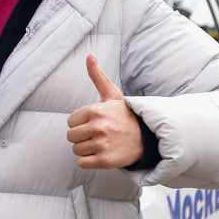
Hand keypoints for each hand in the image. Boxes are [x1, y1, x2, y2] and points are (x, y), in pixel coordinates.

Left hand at [66, 54, 143, 168]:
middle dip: (81, 137)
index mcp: (96, 110)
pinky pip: (83, 163)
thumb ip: (97, 76)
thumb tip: (89, 55)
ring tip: (101, 144)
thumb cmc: (125, 115)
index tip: (95, 123)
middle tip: (97, 135)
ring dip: (86, 149)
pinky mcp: (105, 160)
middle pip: (71, 137)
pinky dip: (89, 161)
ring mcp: (102, 144)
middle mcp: (98, 127)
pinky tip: (102, 154)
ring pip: (76, 150)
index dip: (81, 123)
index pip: (70, 122)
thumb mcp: (112, 95)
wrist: (147, 138)